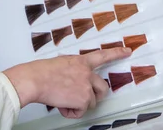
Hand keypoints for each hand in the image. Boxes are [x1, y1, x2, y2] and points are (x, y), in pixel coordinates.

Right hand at [3, 47, 131, 118]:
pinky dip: (71, 112)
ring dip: (78, 105)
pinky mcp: (83, 99)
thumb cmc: (41, 72)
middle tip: (84, 99)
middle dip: (97, 96)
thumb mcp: (60, 64)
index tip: (127, 51)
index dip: (117, 53)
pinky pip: (81, 111)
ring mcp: (86, 86)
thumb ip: (72, 69)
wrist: (34, 80)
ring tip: (62, 100)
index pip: (102, 55)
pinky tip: (61, 104)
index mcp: (80, 61)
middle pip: (103, 87)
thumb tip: (71, 80)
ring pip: (91, 102)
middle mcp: (87, 73)